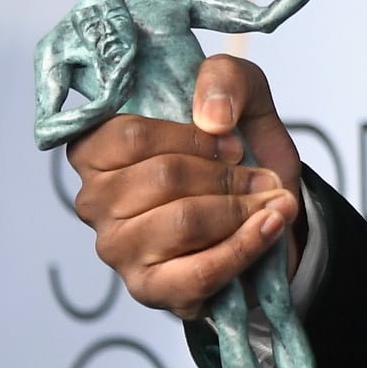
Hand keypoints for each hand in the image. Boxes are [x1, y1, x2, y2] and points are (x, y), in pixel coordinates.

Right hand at [68, 54, 303, 320]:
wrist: (267, 211)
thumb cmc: (238, 152)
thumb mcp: (243, 98)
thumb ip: (226, 79)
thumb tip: (212, 115)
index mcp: (98, 150)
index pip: (129, 135)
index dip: (192, 136)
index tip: (233, 140)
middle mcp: (94, 201)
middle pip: (163, 177)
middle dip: (228, 174)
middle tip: (262, 175)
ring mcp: (117, 249)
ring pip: (182, 222)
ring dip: (242, 207)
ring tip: (271, 200)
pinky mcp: (148, 288)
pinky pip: (198, 272)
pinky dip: (246, 245)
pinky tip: (272, 224)